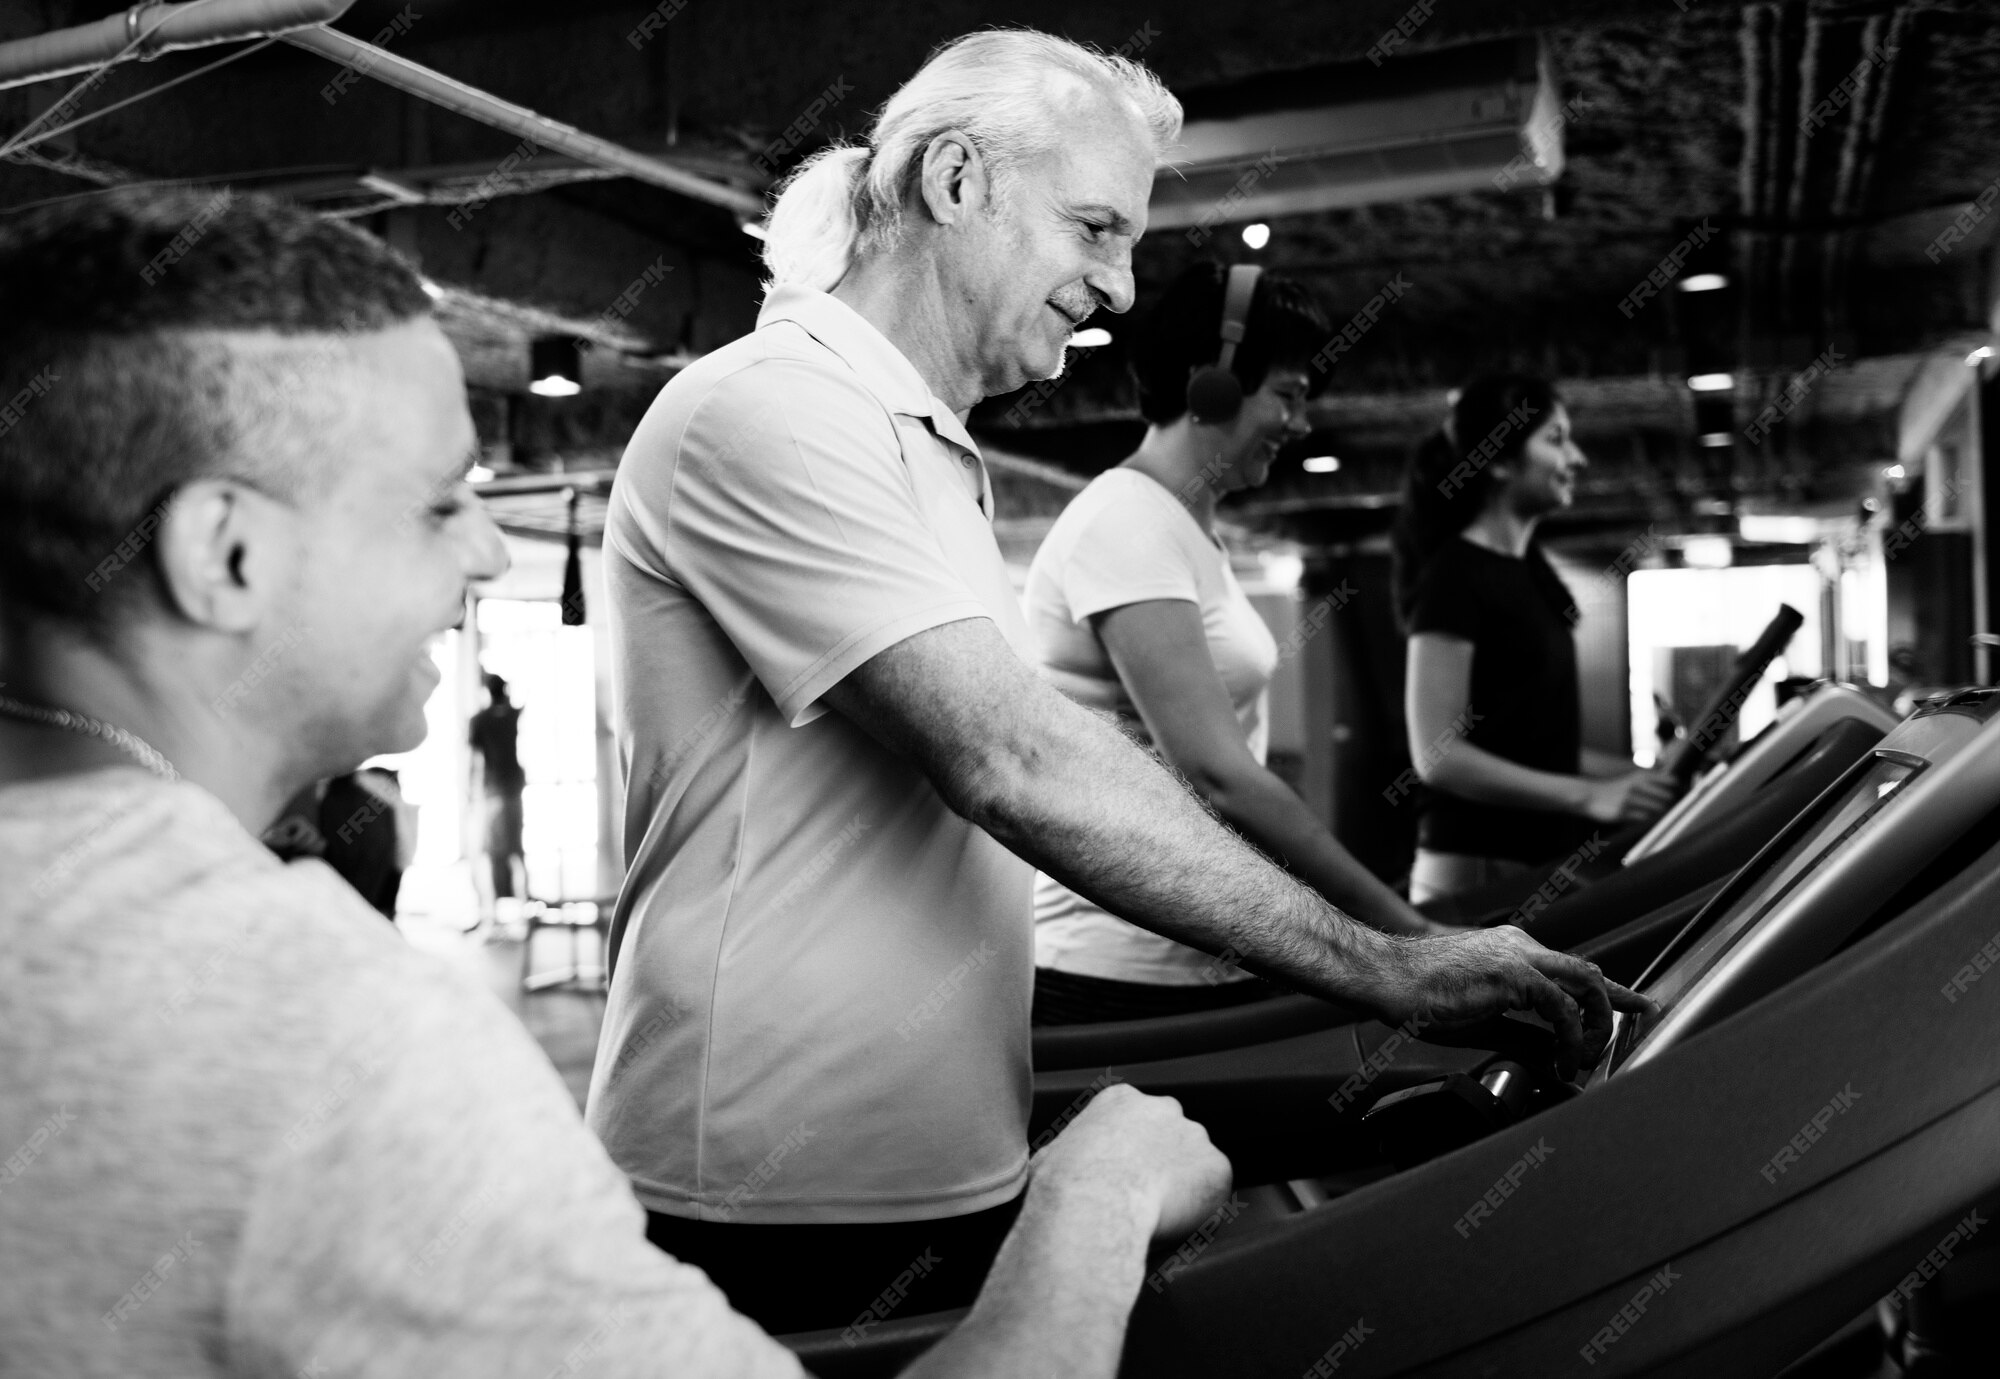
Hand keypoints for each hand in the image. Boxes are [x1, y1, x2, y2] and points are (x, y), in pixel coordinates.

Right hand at [1029, 1083, 1231, 1240]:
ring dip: (1183, 1186)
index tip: (1125, 1175)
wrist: (1096, 1205)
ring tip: (1160, 1219)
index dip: (1131, 1150)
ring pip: (1194, 1163)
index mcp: (1120, 1100)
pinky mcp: (1217, 1167)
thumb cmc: (1064, 1186)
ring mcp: (1194, 1135)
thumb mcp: (1049, 1157)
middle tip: (1145, 1198)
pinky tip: (1180, 1227)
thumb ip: (1063, 1154)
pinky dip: (1204, 1209)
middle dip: (1162, 1163)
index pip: (1134, 1119)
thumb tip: (1053, 1169)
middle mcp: (1163, 1108)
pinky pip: (1215, 1191)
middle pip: (1170, 1134)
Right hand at [1374, 926, 1655, 1078]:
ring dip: (1596, 1022)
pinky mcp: (1513, 974)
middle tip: (1636, 1025)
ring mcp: (1519, 956)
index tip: (1634, 1004)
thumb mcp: (1483, 1020)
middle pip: (1589, 972)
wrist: (1388, 978)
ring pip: (1586, 983)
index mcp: (1512, 951)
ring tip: (1587, 1056)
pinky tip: (1561, 1061)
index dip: (1609, 991)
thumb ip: (1523, 1034)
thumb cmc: (1421, 996)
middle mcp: (1521, 946)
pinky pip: (1562, 1008)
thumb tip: (1554, 1055)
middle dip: (1617, 1002)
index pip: (1572, 971)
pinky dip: (1570, 1039)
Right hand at [1581, 768, 1679, 824]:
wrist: (1589, 795)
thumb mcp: (1631, 778)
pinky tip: (1644, 819)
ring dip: (1659, 813)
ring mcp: (1629, 799)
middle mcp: (1636, 786)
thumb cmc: (1613, 789)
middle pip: (1666, 796)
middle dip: (1669, 804)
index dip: (1676, 789)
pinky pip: (1643, 818)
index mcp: (1640, 776)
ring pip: (1656, 808)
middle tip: (1667, 807)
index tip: (1676, 794)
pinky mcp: (1622, 812)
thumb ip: (1650, 778)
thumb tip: (1672, 783)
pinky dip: (1647, 819)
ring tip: (1657, 815)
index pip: (1669, 781)